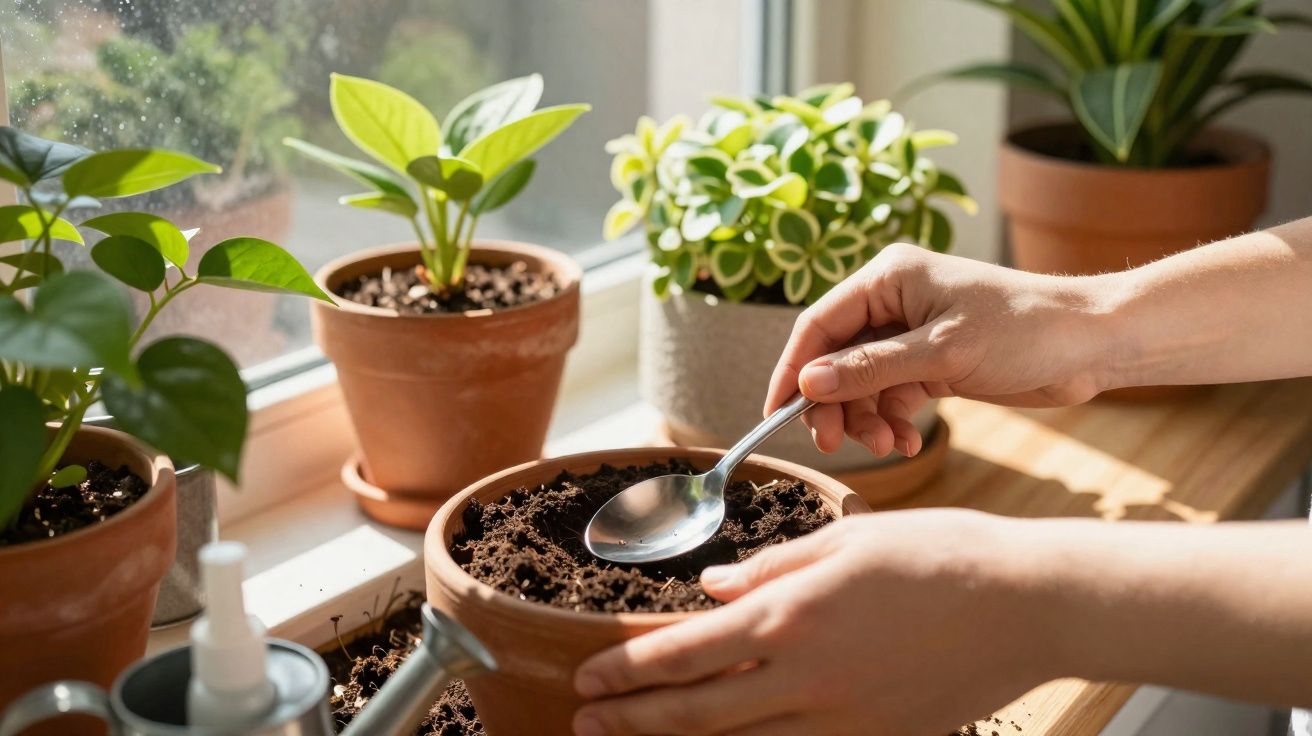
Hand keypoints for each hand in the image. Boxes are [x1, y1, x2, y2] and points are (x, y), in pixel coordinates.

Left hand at [572, 511, 1059, 735]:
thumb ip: (771, 568)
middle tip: (584, 722)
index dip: (628, 669)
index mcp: (790, 617)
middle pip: (696, 712)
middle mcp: (803, 677)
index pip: (685, 653)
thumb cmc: (937, 556)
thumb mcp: (845, 540)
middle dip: (632, 720)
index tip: (589, 676)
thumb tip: (712, 588)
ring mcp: (839, 718)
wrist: (1025, 606)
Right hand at [765, 244, 1120, 455]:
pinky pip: (890, 394)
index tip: (776, 412)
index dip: (793, 369)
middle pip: (836, 357)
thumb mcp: (942, 353)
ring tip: (888, 446)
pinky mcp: (931, 363)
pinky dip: (892, 420)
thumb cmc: (1024, 331)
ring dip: (866, 418)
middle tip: (834, 443)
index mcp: (888, 277)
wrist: (1092, 345)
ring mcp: (911, 333)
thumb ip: (871, 368)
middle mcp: (893, 301)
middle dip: (834, 403)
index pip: (819, 324)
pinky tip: (908, 442)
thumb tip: (807, 384)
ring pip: (861, 383)